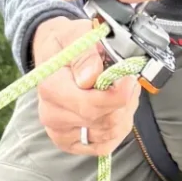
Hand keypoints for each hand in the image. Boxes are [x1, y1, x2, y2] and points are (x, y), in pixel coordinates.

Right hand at [31, 18, 137, 155]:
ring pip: (109, 133)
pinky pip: (104, 146)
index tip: (130, 78)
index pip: (90, 105)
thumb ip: (85, 54)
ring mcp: (60, 132)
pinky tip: (117, 110)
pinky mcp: (70, 143)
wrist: (54, 53)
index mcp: (51, 88)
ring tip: (121, 92)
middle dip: (125, 101)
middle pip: (104, 121)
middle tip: (128, 80)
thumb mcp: (77, 34)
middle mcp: (51, 114)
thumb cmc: (68, 43)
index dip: (119, 96)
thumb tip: (91, 76)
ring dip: (124, 112)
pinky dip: (118, 129)